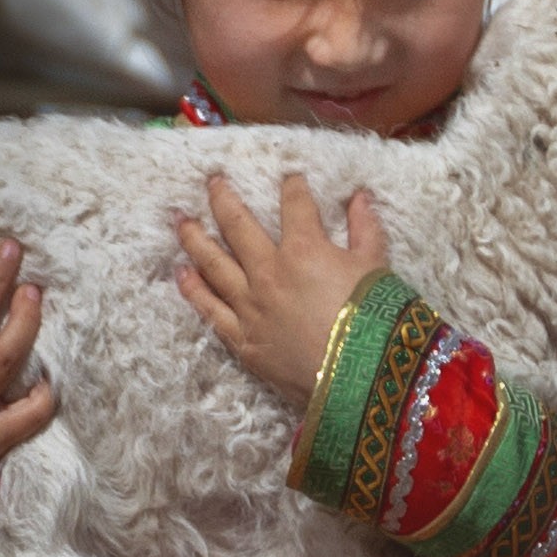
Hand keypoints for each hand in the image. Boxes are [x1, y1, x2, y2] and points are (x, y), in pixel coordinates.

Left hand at [173, 171, 389, 406]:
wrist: (360, 378)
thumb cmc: (374, 321)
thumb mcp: (377, 268)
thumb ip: (366, 229)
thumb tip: (360, 196)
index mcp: (305, 249)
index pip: (295, 206)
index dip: (292, 187)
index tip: (289, 177)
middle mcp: (269, 271)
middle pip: (237, 225)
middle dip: (223, 199)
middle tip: (211, 181)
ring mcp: (250, 305)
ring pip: (213, 263)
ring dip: (194, 238)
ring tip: (179, 219)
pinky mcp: (243, 339)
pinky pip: (211, 310)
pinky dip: (194, 290)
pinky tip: (181, 273)